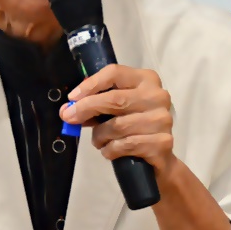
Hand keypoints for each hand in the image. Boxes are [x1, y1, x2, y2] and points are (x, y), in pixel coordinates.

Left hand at [61, 64, 175, 171]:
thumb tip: (67, 111)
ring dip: (100, 136)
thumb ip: (94, 106)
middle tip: (69, 118)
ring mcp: (163, 119)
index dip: (90, 85)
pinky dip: (111, 150)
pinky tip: (110, 151)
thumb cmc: (133, 127)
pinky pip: (126, 145)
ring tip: (99, 141)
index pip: (114, 73)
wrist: (158, 156)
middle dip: (87, 109)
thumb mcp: (114, 111)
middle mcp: (158, 96)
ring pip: (118, 125)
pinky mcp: (162, 142)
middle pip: (115, 99)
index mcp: (146, 79)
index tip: (72, 98)